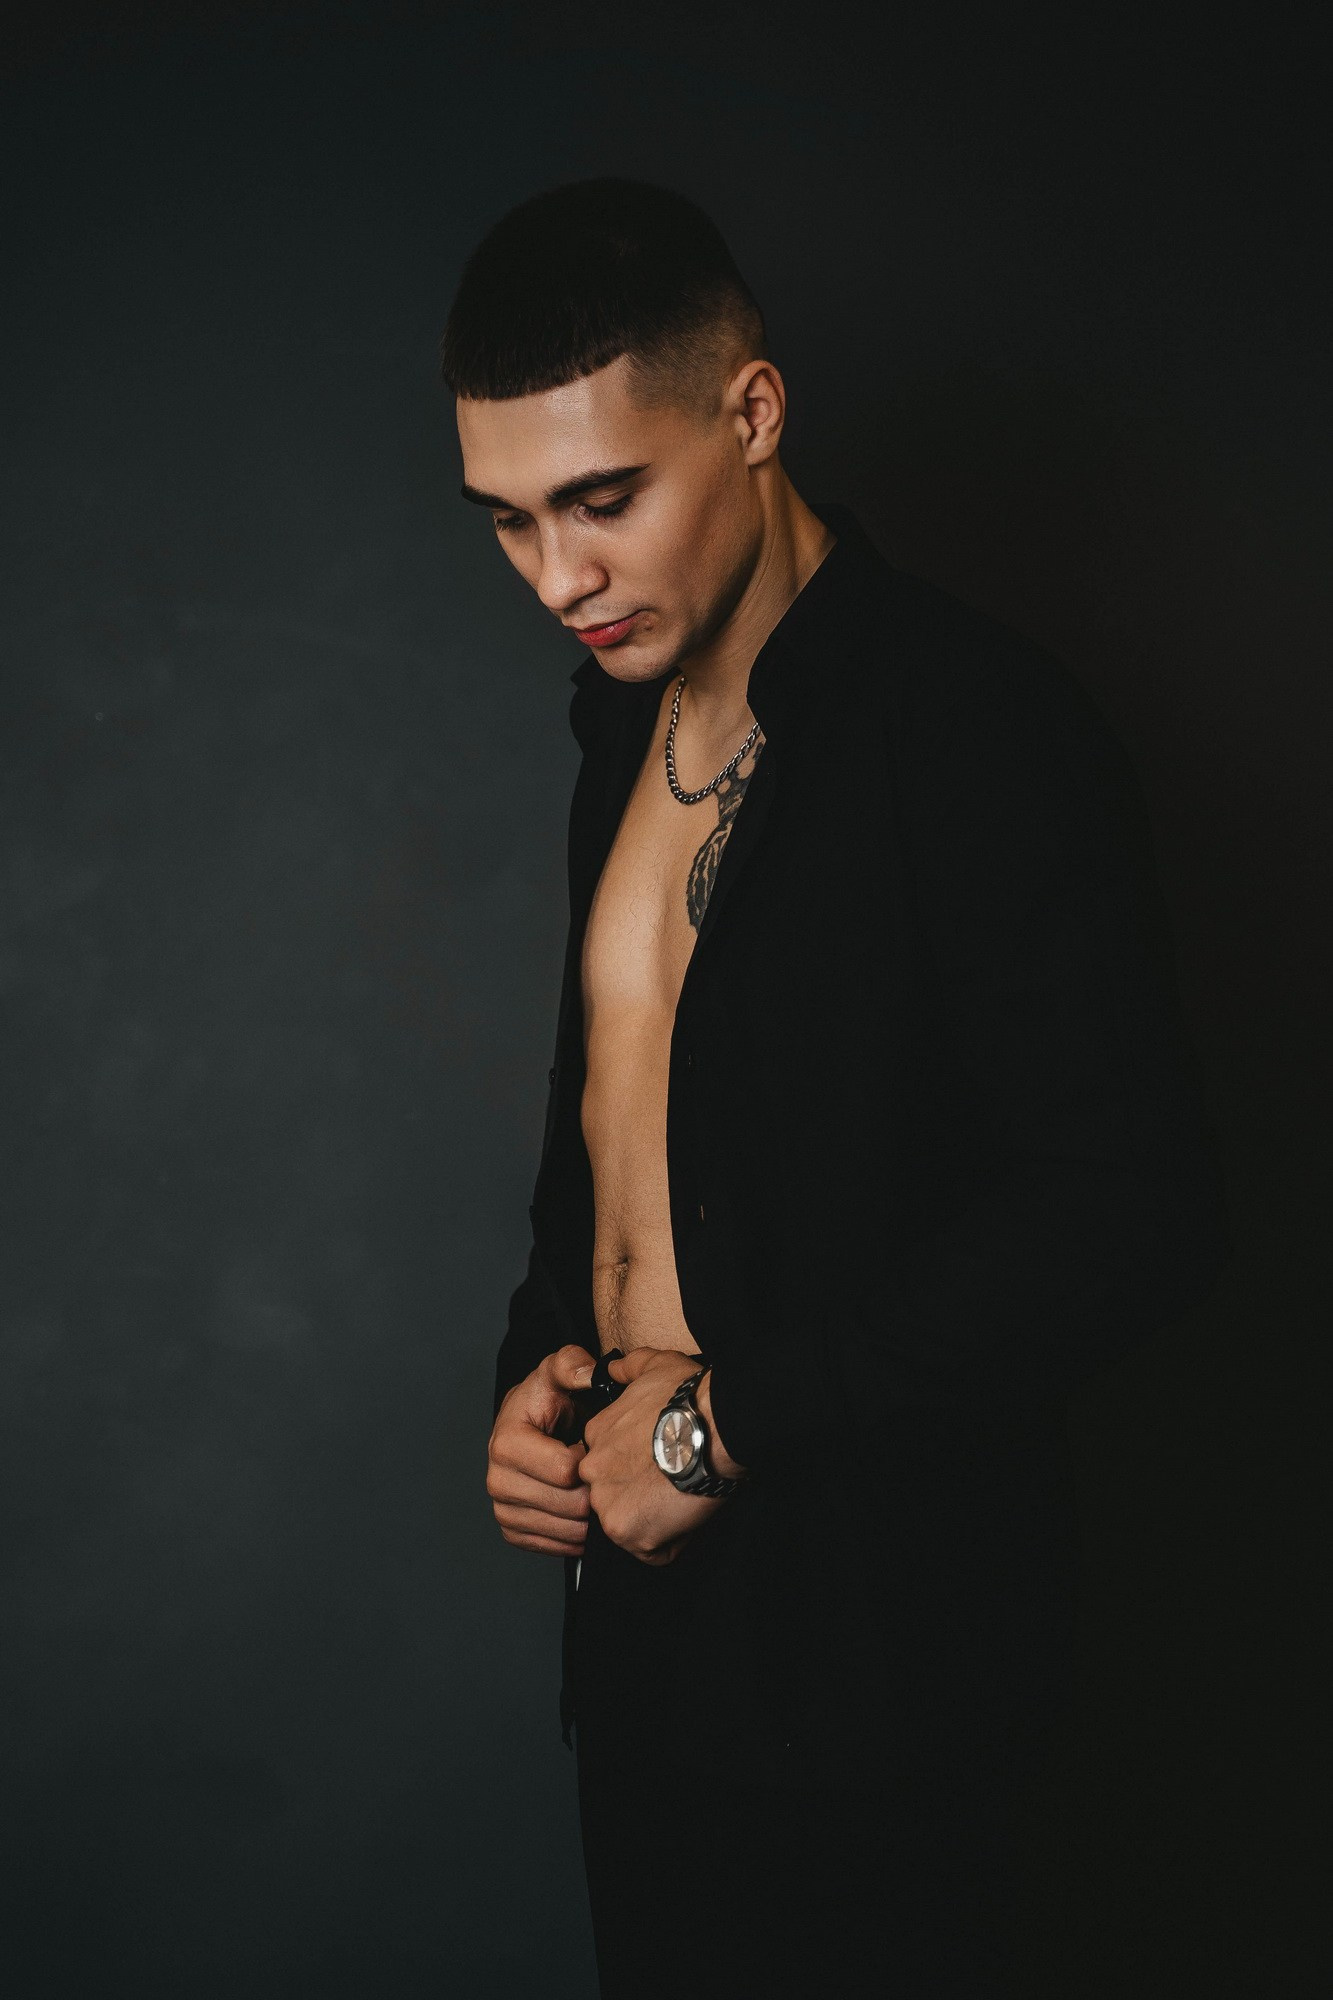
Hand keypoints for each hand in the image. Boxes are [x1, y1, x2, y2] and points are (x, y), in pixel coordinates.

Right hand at [486, 1345, 595, 1556]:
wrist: (533, 1424)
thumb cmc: (548, 1399)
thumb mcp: (559, 1372)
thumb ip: (572, 1365)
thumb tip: (587, 1373)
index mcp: (507, 1441)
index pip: (565, 1471)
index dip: (592, 1461)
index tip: (597, 1447)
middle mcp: (497, 1478)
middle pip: (567, 1505)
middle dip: (594, 1493)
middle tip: (606, 1475)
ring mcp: (503, 1507)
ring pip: (563, 1531)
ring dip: (589, 1518)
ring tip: (598, 1493)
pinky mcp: (512, 1529)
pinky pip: (550, 1547)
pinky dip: (575, 1537)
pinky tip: (586, 1516)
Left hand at [574, 1347, 740, 1566]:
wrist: (713, 1426)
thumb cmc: (689, 1398)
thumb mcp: (653, 1366)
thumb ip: (627, 1368)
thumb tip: (612, 1369)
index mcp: (596, 1436)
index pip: (608, 1464)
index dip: (639, 1466)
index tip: (662, 1461)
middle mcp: (592, 1471)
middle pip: (614, 1496)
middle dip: (642, 1495)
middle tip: (673, 1483)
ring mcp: (606, 1503)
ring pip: (629, 1525)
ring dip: (656, 1520)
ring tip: (683, 1498)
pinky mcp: (627, 1531)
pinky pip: (651, 1551)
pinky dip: (672, 1541)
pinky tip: (687, 1515)